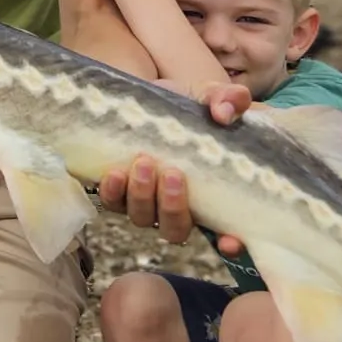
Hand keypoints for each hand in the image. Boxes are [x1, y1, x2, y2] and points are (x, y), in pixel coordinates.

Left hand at [96, 81, 251, 254]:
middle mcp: (177, 206)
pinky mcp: (118, 189)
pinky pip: (111, 203)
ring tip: (143, 163)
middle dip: (172, 207)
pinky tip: (113, 173)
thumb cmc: (188, 106)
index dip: (230, 244)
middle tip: (172, 173)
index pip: (226, 235)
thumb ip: (228, 100)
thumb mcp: (211, 98)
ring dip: (141, 195)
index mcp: (210, 195)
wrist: (146, 97)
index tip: (229, 241)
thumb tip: (224, 112)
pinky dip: (111, 192)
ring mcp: (145, 201)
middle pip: (175, 229)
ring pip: (142, 218)